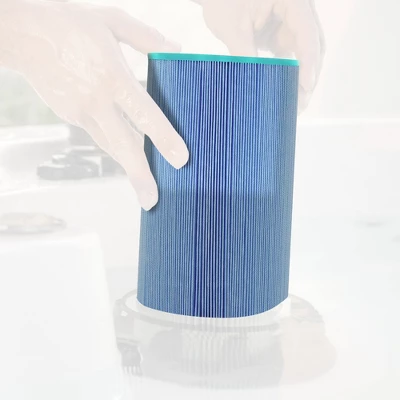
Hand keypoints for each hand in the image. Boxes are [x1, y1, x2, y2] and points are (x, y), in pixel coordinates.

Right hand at [0, 0, 188, 209]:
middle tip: (152, 201)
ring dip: (128, 168)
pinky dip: (115, 147)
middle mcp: (96, 101)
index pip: (143, 113)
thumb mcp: (112, 21)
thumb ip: (147, 39)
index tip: (180, 160)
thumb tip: (177, 50)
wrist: (21, 32)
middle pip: (123, 145)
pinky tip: (128, 154)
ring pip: (110, 146)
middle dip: (139, 176)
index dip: (163, 138)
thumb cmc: (69, 23)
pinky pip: (99, 135)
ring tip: (144, 190)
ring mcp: (81, 112)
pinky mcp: (71, 117)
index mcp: (112, 77)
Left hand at [200, 0, 324, 111]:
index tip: (306, 86)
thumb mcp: (233, 28)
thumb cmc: (222, 1)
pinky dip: (288, 74)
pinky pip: (291, 56)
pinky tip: (285, 93)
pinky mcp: (282, 35)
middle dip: (309, 74)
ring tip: (295, 103)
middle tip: (301, 102)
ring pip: (305, 53)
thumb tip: (254, 86)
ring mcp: (291, 23)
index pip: (306, 32)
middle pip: (313, 44)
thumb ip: (246, 54)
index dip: (308, 61)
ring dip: (300, 77)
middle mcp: (297, 10)